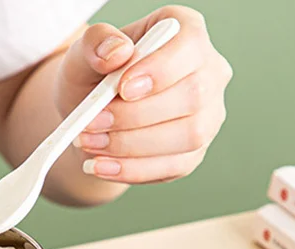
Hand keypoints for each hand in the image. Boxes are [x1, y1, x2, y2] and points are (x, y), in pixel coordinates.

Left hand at [57, 5, 231, 183]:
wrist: (93, 116)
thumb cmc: (95, 76)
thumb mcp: (86, 52)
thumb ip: (96, 43)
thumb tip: (116, 53)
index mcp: (187, 32)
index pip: (189, 46)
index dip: (159, 70)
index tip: (122, 88)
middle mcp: (208, 73)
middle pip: (192, 96)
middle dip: (135, 116)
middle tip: (91, 123)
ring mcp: (207, 116)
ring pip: (187, 136)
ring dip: (132, 146)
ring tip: (90, 144)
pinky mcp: (194, 153)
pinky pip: (173, 167)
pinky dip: (133, 170)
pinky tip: (101, 167)